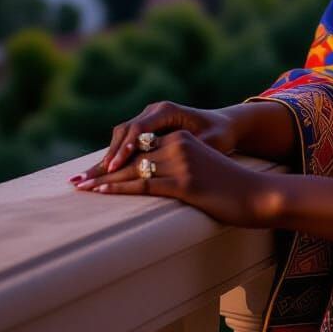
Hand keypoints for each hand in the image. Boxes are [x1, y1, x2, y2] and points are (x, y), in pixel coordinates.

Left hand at [72, 129, 278, 226]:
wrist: (256, 194)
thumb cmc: (229, 186)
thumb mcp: (200, 167)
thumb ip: (177, 165)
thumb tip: (152, 176)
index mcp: (181, 137)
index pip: (138, 147)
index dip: (112, 160)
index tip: (90, 171)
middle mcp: (179, 144)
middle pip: (131, 157)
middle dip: (101, 170)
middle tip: (76, 182)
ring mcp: (182, 162)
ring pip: (134, 170)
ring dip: (104, 181)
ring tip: (82, 188)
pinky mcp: (185, 182)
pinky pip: (146, 184)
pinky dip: (120, 188)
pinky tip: (104, 191)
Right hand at [74, 100, 238, 183]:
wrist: (223, 123)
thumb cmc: (220, 134)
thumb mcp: (211, 142)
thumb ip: (193, 148)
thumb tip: (179, 159)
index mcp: (168, 110)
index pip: (139, 128)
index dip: (125, 149)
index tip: (114, 169)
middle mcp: (155, 110)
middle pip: (124, 131)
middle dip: (107, 156)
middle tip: (88, 178)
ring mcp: (148, 117)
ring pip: (120, 136)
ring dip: (106, 158)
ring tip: (86, 179)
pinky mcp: (146, 127)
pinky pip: (125, 141)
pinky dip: (113, 157)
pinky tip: (99, 175)